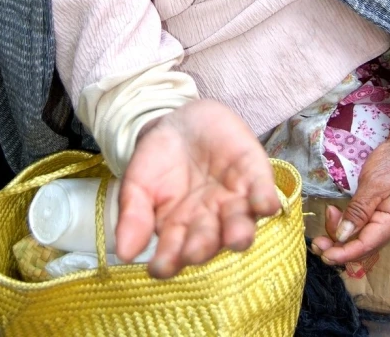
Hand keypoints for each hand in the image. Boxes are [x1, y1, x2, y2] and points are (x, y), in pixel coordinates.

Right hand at [115, 99, 280, 277]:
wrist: (181, 121)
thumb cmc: (158, 159)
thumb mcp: (138, 184)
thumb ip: (133, 215)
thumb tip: (123, 252)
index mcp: (179, 230)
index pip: (174, 252)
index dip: (168, 261)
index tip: (159, 268)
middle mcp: (210, 221)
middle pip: (209, 240)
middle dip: (203, 246)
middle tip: (194, 251)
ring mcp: (234, 199)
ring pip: (240, 221)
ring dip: (240, 231)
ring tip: (237, 238)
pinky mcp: (254, 173)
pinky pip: (262, 190)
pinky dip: (265, 198)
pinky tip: (266, 204)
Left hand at [311, 134, 389, 264]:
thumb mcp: (372, 185)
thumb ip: (358, 211)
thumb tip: (342, 236)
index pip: (365, 246)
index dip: (343, 253)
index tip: (324, 255)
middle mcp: (388, 228)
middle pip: (360, 246)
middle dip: (337, 247)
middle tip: (316, 242)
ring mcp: (382, 222)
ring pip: (358, 238)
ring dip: (338, 233)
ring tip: (329, 212)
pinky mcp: (375, 214)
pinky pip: (358, 227)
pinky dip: (344, 224)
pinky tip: (334, 213)